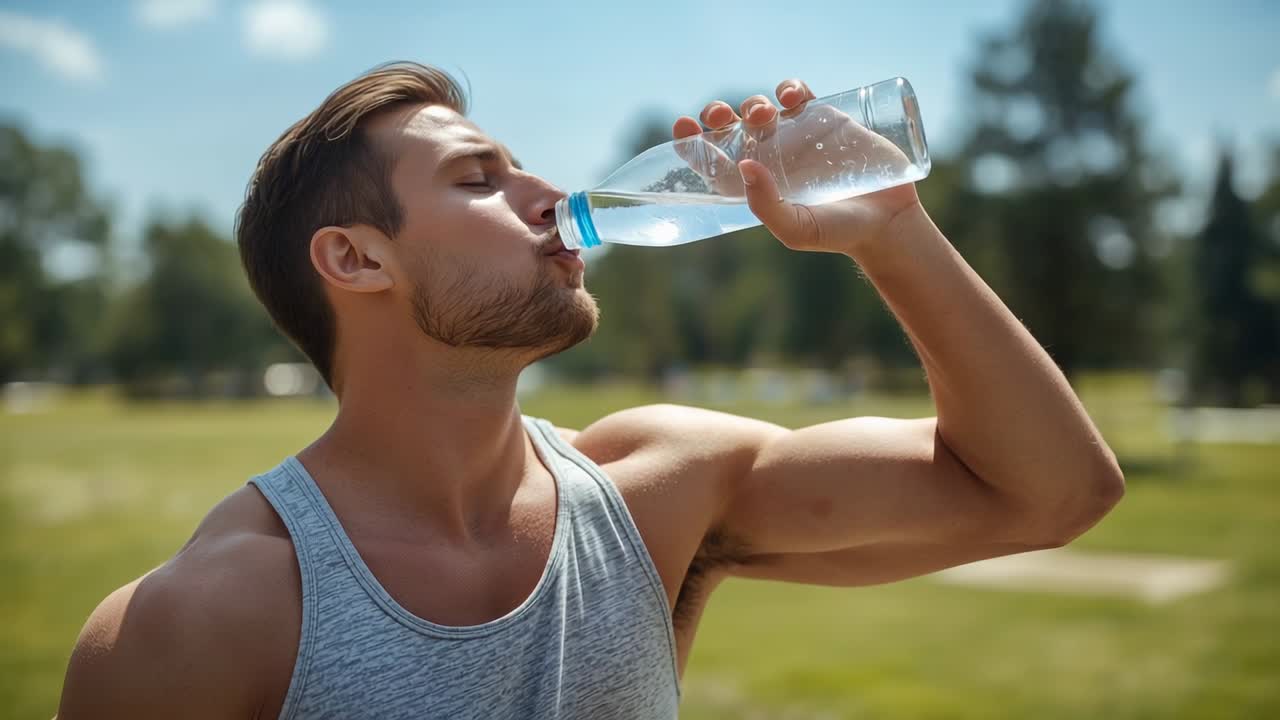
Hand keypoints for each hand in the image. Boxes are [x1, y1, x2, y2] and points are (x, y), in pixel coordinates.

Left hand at [672, 79, 922, 255]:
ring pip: (761, 108)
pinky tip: (790, 96)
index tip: (682, 127)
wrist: (887, 220)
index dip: (692, 142)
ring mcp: (795, 136)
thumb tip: (745, 164)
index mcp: (753, 185)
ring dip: (753, 104)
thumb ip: (767, 205)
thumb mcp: (797, 229)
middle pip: (730, 128)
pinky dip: (790, 88)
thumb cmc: (837, 232)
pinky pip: (798, 95)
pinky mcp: (824, 119)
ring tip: (763, 116)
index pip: (713, 160)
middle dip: (717, 115)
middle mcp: (769, 157)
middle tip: (719, 115)